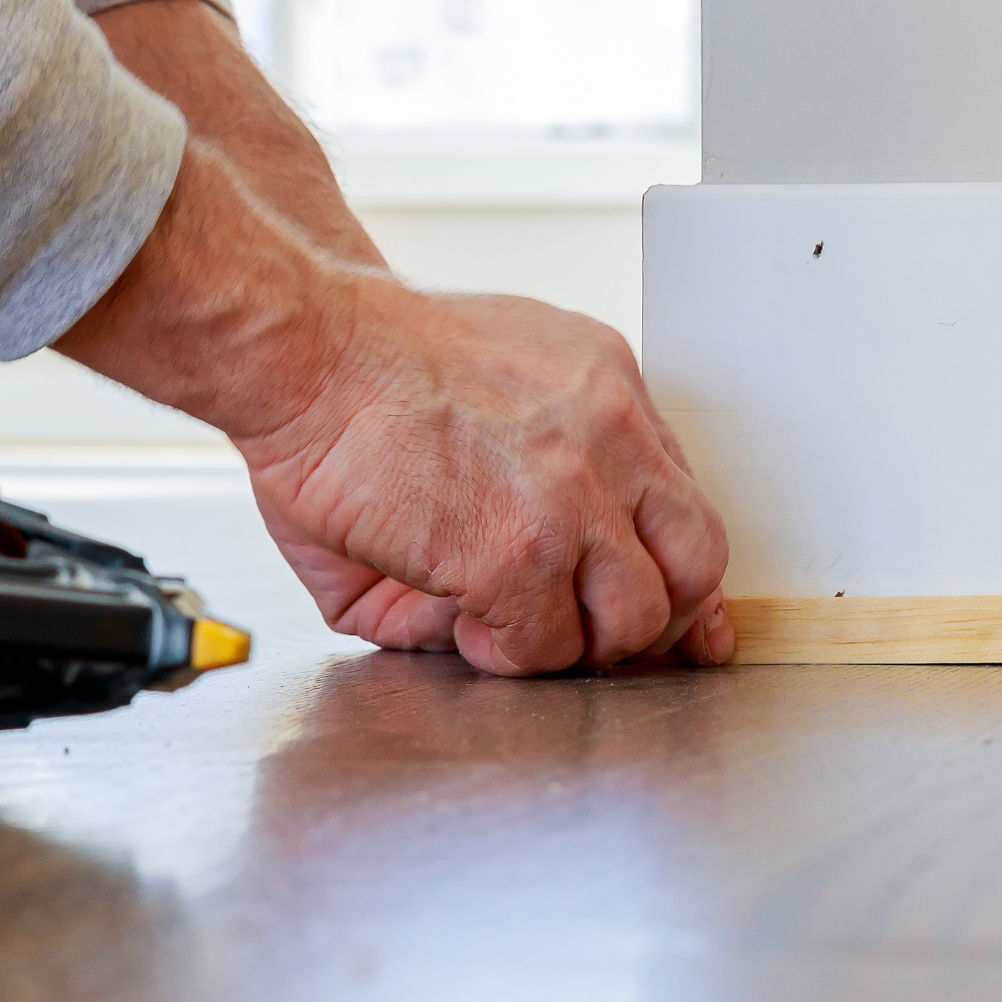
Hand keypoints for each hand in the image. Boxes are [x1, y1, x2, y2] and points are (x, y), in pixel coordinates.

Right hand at [59, 1, 732, 671]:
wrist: (305, 348)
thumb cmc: (364, 369)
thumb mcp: (487, 401)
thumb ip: (537, 485)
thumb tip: (544, 564)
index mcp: (606, 391)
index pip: (685, 502)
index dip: (679, 573)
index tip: (683, 615)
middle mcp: (609, 437)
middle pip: (696, 564)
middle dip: (652, 619)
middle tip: (591, 634)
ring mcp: (570, 497)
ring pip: (638, 618)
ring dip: (576, 643)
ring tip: (516, 626)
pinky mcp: (518, 552)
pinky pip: (548, 644)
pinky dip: (510, 654)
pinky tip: (468, 623)